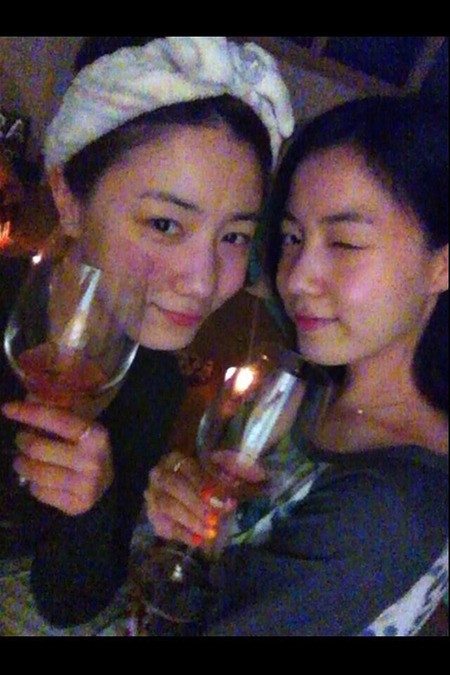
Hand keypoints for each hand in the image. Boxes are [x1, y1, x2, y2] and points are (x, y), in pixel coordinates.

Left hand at [1, 401, 113, 515]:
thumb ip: (57, 414)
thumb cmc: (87, 450)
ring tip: (23, 460)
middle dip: (23, 442)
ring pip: (34, 472)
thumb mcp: (81, 429)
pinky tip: (39, 479)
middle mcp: (92, 460)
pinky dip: (33, 484)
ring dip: (22, 464)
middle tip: (22, 440)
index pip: (56, 419)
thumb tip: (29, 398)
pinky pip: (38, 492)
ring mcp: (84, 485)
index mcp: (96, 435)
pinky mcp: (75, 505)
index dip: (29, 413)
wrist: (106, 486)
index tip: (7, 408)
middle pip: (38, 448)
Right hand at [145, 451, 235, 547]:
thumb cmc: (202, 483)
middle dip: (196, 503)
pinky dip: (184, 534)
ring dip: (191, 520)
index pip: (188, 468)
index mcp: (176, 459)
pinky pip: (166, 526)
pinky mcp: (152, 516)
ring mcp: (152, 495)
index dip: (203, 483)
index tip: (217, 498)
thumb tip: (231, 497)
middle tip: (214, 518)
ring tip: (210, 532)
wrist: (179, 496)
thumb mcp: (213, 478)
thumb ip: (221, 484)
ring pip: (167, 505)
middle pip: (175, 485)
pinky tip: (199, 541)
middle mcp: (159, 474)